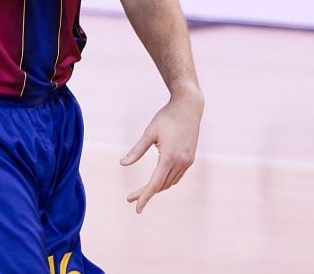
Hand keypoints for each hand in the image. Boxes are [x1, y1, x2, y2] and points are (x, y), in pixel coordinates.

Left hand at [120, 92, 202, 212]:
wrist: (189, 106)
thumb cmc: (167, 117)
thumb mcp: (149, 133)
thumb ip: (136, 150)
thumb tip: (122, 164)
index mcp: (169, 157)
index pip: (155, 183)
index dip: (144, 197)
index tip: (136, 208)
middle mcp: (180, 162)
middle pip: (161, 185)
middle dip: (146, 193)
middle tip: (130, 198)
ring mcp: (187, 161)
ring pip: (170, 182)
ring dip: (156, 188)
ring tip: (142, 191)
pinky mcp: (190, 158)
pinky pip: (177, 176)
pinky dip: (166, 181)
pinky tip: (158, 181)